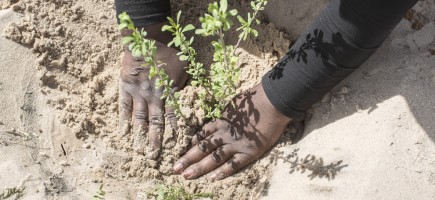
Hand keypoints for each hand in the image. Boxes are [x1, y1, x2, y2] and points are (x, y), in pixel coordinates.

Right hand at [119, 25, 187, 158]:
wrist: (146, 39)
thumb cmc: (169, 52)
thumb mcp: (184, 68)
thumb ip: (184, 86)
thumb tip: (190, 98)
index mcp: (169, 93)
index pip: (173, 118)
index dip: (174, 133)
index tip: (175, 147)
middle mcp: (153, 97)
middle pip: (155, 124)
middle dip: (155, 142)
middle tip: (153, 158)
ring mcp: (138, 93)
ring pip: (139, 119)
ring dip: (139, 136)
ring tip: (138, 151)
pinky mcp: (125, 88)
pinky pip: (124, 108)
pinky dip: (124, 121)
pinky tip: (123, 133)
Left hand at [173, 84, 290, 180]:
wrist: (273, 102)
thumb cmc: (256, 98)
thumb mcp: (235, 103)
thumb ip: (227, 113)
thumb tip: (223, 116)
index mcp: (221, 121)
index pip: (201, 135)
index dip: (190, 144)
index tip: (180, 152)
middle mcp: (225, 133)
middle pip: (202, 147)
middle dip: (187, 158)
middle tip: (174, 168)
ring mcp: (236, 143)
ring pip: (214, 157)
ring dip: (199, 167)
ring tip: (186, 175)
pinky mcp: (249, 151)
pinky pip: (234, 164)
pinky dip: (223, 172)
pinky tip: (213, 179)